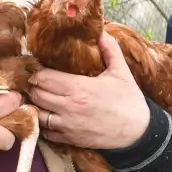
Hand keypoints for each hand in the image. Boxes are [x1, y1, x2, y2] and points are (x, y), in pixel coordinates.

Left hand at [28, 31, 149, 149]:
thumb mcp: (121, 72)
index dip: (37, 71)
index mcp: (78, 88)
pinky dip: (44, 124)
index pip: (43, 77)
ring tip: (40, 97)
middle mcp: (68, 107)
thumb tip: (102, 32)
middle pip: (36, 94)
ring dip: (36, 105)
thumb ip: (110, 50)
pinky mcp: (70, 139)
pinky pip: (46, 133)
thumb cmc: (129, 100)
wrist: (138, 132)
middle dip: (33, 86)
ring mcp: (67, 125)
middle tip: (35, 81)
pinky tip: (49, 115)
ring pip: (38, 113)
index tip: (38, 67)